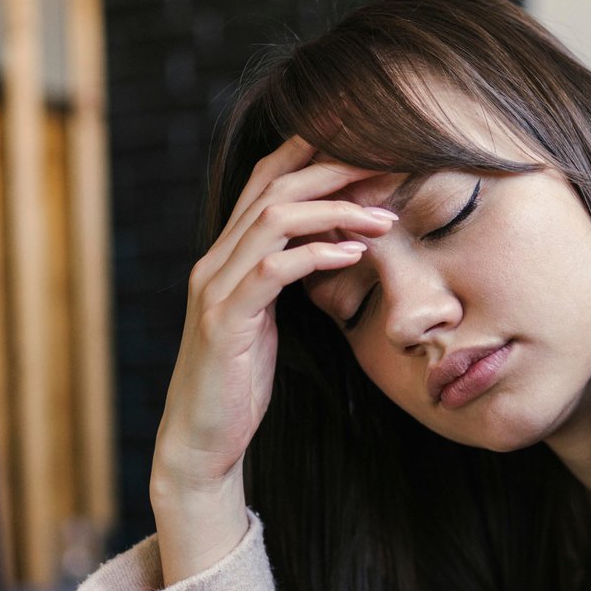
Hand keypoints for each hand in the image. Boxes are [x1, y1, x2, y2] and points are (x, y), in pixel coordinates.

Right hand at [151, 138, 395, 575]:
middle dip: (333, 169)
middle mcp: (215, 261)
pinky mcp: (225, 322)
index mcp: (226, 255)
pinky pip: (274, 271)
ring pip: (273, 220)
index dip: (315, 154)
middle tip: (389, 166)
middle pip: (273, 186)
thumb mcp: (268, 319)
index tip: (371, 150)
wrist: (201, 440)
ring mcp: (215, 288)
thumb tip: (333, 244)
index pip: (266, 181)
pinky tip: (355, 254)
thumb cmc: (240, 382)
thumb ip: (287, 278)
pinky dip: (317, 254)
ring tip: (385, 216)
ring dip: (336, 211)